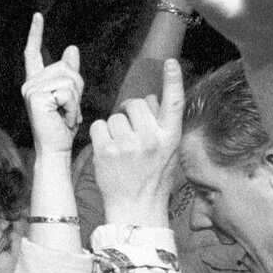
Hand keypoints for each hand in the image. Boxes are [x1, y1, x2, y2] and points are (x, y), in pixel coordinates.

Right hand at [20, 13, 83, 155]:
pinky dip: (72, 106)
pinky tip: (64, 118)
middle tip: (69, 109)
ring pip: (68, 80)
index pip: (33, 53)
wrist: (56, 148)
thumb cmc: (63, 126)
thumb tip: (71, 48)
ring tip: (66, 115)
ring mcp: (31, 90)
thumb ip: (71, 73)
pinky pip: (66, 91)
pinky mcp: (36, 97)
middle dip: (77, 87)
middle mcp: (30, 84)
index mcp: (36, 82)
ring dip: (75, 100)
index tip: (38, 15)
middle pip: (65, 68)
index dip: (36, 33)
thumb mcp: (71, 96)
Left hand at [90, 60, 184, 229]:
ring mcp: (128, 144)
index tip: (170, 63)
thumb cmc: (152, 179)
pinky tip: (107, 149)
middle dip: (131, 111)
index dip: (173, 81)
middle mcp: (151, 139)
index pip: (174, 103)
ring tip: (121, 148)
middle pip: (137, 104)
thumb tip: (149, 98)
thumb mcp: (168, 152)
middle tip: (131, 132)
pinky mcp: (106, 151)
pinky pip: (99, 125)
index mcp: (170, 138)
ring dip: (115, 127)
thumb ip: (161, 125)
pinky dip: (100, 134)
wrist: (135, 208)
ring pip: (116, 115)